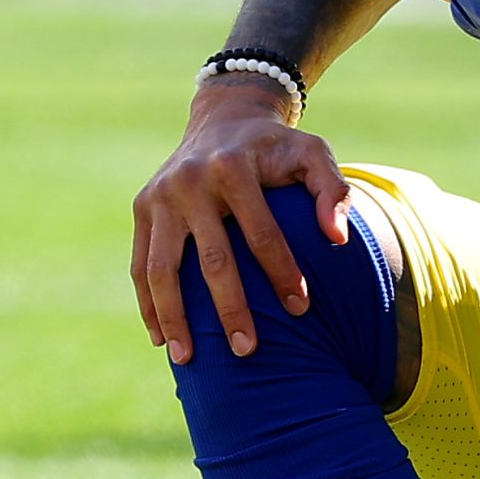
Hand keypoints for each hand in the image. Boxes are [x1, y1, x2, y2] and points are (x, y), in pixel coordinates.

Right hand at [132, 76, 350, 361]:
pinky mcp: (142, 208)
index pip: (262, 233)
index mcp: (233, 168)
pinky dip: (148, 303)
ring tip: (188, 359)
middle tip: (248, 352)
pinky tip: (161, 338)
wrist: (224, 119)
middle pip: (211, 258)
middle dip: (230, 309)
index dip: (282, 273)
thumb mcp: (313, 152)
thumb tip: (338, 238)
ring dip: (174, 316)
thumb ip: (333, 190)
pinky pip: (141, 264)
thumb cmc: (277, 147)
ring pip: (162, 268)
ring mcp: (159, 197)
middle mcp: (189, 182)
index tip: (302, 309)